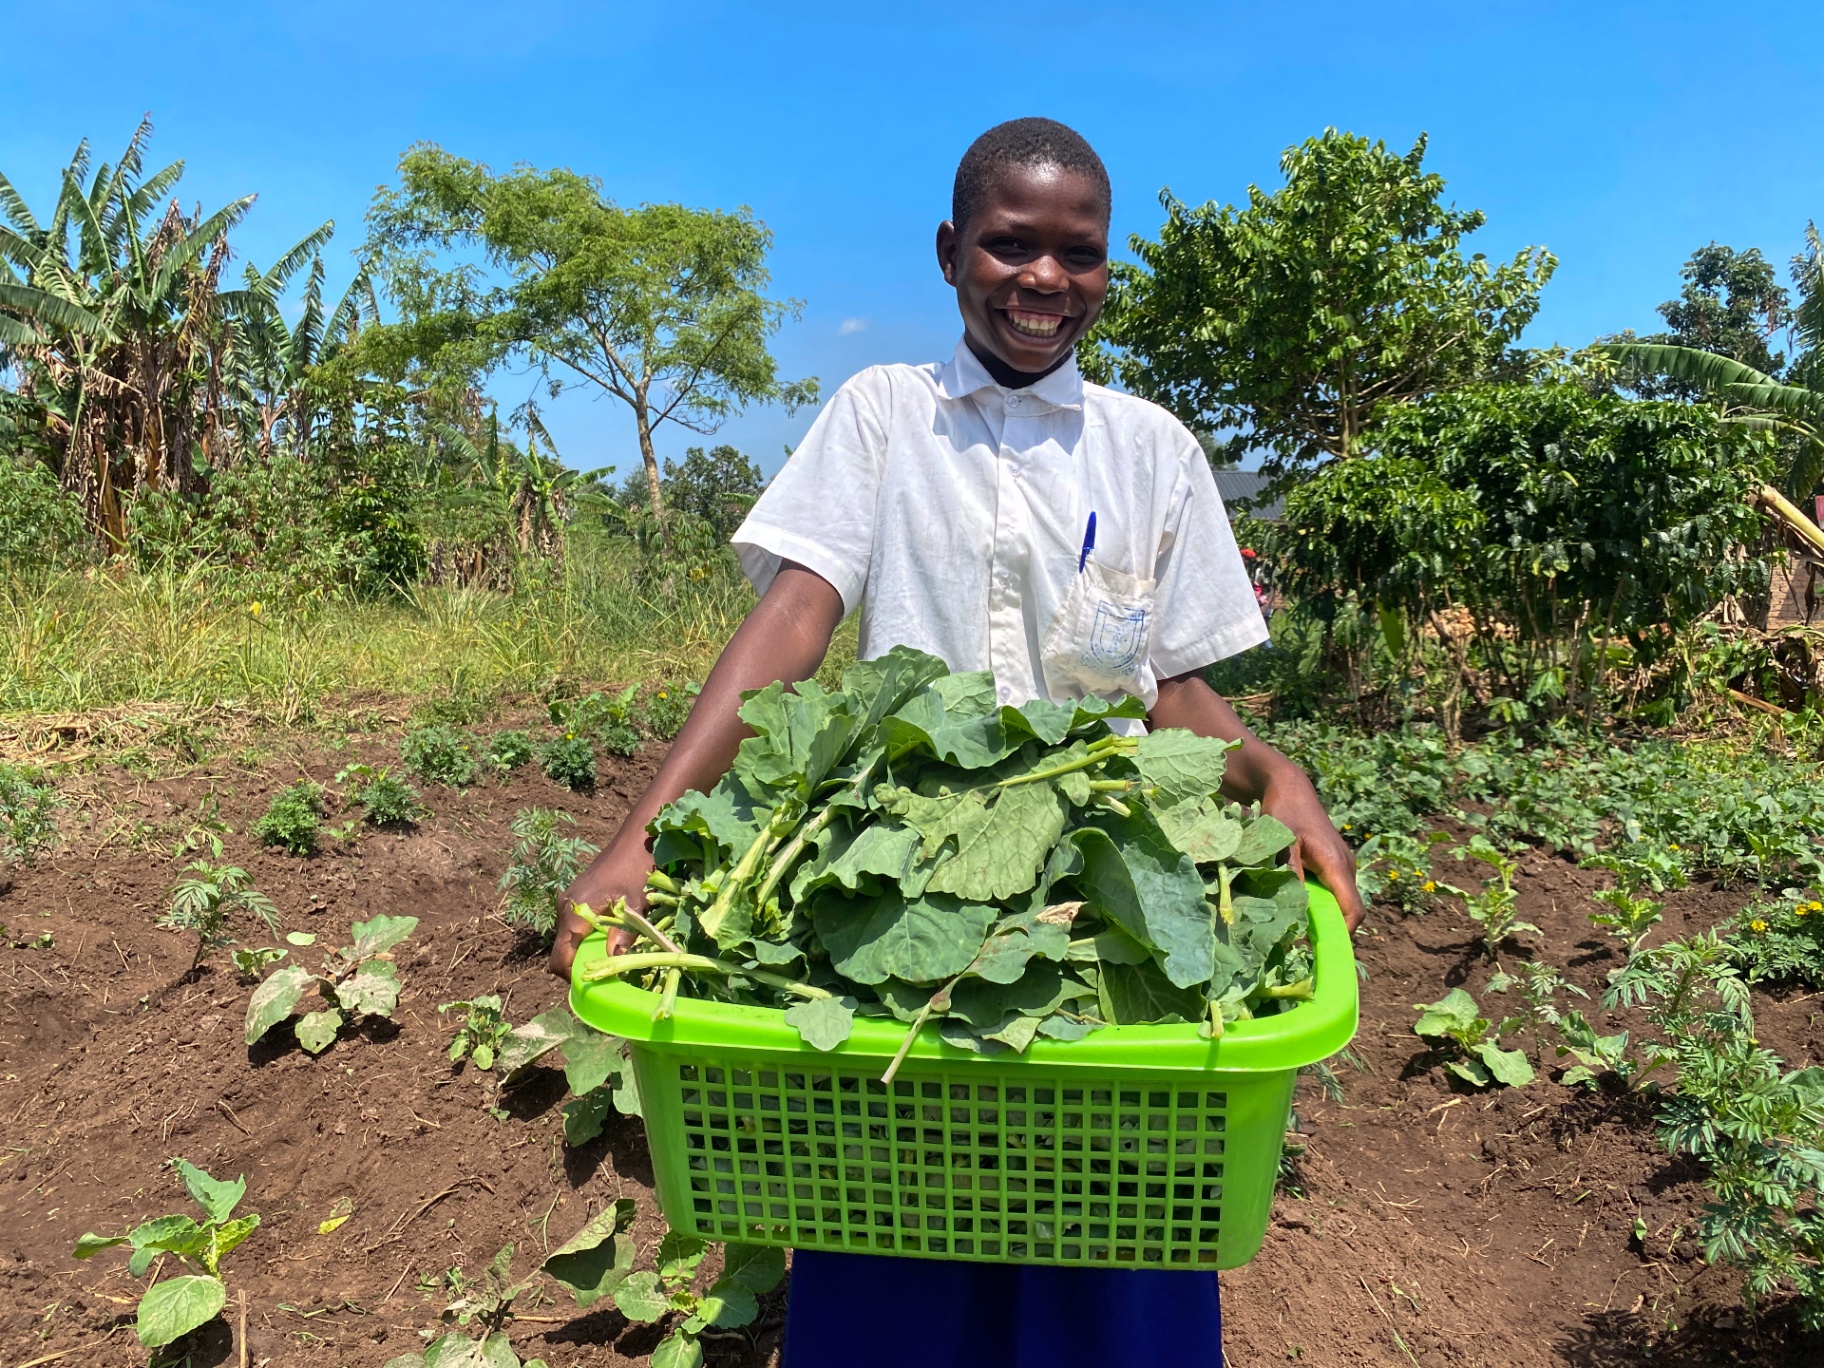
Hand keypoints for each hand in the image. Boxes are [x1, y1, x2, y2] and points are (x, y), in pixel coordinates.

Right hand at [547, 849, 647, 979]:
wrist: (633, 840)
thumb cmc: (634, 870)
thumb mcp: (634, 904)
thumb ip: (623, 933)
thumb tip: (611, 958)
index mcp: (574, 913)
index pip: (559, 958)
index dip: (570, 976)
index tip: (590, 984)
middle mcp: (564, 908)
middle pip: (561, 950)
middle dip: (577, 965)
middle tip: (602, 972)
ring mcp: (567, 901)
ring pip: (567, 937)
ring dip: (581, 949)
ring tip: (606, 953)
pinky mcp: (574, 896)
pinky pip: (572, 924)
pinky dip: (584, 935)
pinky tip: (606, 933)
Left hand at [1260, 770, 1365, 932]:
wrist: (1290, 787)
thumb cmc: (1284, 811)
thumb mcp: (1281, 842)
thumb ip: (1290, 872)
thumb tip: (1297, 907)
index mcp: (1336, 864)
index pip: (1352, 909)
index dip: (1342, 934)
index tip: (1323, 950)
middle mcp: (1346, 867)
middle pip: (1349, 909)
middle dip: (1332, 929)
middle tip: (1304, 944)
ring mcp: (1343, 864)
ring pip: (1342, 900)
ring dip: (1325, 916)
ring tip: (1299, 927)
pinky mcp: (1335, 863)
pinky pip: (1335, 890)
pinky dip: (1322, 902)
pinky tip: (1300, 905)